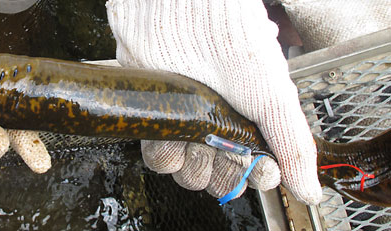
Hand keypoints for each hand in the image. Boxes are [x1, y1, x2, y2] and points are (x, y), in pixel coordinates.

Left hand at [106, 0, 321, 203]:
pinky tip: (174, 134)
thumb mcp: (274, 98)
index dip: (256, 176)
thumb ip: (292, 146)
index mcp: (247, 122)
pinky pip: (158, 155)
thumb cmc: (234, 45)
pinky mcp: (157, 116)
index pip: (252, 169)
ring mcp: (186, 123)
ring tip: (198, 140)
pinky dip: (165, 153)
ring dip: (193, 166)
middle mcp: (217, 125)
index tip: (262, 171)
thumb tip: (309, 190)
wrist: (186, 16)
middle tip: (225, 151)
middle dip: (224, 173)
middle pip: (218, 177)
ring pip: (187, 172)